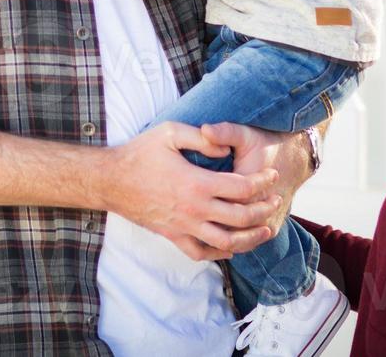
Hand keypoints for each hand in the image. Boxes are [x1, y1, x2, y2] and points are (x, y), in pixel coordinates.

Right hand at [103, 121, 282, 261]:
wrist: (110, 180)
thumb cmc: (140, 153)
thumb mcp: (170, 132)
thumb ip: (202, 137)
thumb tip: (226, 147)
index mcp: (197, 182)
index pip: (242, 187)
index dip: (263, 182)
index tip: (272, 176)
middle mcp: (194, 209)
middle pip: (241, 217)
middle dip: (264, 211)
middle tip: (275, 202)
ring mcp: (184, 226)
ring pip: (226, 242)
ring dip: (250, 239)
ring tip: (265, 231)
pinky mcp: (173, 236)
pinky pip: (201, 253)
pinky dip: (220, 254)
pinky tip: (232, 247)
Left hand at [199, 122, 313, 237]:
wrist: (294, 157)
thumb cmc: (264, 143)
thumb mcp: (244, 133)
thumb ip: (224, 132)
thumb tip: (205, 130)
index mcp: (246, 187)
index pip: (214, 203)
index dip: (197, 201)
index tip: (186, 191)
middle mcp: (256, 209)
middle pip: (221, 226)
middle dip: (203, 222)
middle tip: (189, 210)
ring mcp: (266, 221)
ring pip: (235, 240)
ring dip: (215, 236)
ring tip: (199, 223)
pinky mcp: (270, 227)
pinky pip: (247, 243)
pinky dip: (231, 243)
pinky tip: (214, 233)